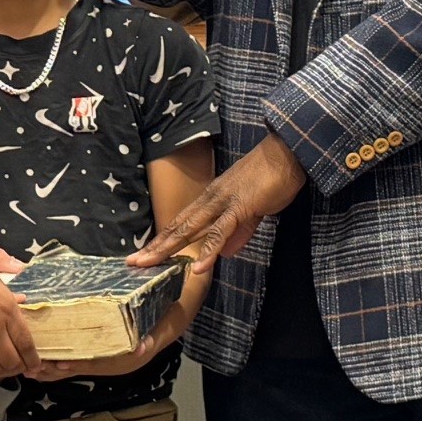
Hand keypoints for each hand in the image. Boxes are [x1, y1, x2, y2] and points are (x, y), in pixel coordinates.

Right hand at [0, 250, 40, 378]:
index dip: (33, 359)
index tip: (36, 363)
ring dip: (2, 371)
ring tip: (4, 368)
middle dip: (20, 367)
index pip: (26, 344)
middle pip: (13, 362)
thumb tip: (20, 298)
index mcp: (8, 311)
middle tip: (21, 366)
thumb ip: (7, 289)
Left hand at [23, 305, 187, 382]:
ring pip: (76, 365)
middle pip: (80, 368)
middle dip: (56, 369)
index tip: (58, 363)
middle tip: (33, 368)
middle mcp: (112, 363)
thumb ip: (151, 338)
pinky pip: (78, 358)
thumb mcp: (160, 329)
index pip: (95, 364)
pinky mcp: (100, 352)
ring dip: (54, 366)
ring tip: (31, 367)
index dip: (76, 364)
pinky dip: (61, 358)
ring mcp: (106, 359)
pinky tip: (46, 356)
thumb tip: (142, 346)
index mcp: (124, 359)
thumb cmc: (163, 318)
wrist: (171, 317)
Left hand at [130, 136, 305, 271]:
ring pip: (190, 229)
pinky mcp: (240, 207)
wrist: (289, 153)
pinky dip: (208, 251)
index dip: (163, 238)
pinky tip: (198, 268)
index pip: (181, 222)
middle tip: (132, 262)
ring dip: (168, 248)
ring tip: (149, 265)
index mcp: (213, 198)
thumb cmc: (273, 177)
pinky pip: (220, 232)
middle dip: (154, 246)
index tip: (145, 253)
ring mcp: (223, 202)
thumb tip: (226, 253)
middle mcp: (211, 199)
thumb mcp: (252, 209)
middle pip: (177, 226)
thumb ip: (239, 231)